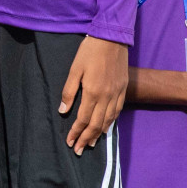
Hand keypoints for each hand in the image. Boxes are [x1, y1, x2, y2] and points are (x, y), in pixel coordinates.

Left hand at [60, 36, 128, 154]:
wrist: (112, 37)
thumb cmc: (90, 51)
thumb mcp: (75, 69)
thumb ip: (69, 91)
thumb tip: (63, 111)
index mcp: (93, 92)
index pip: (83, 119)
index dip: (76, 132)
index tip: (70, 142)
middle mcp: (107, 96)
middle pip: (96, 124)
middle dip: (87, 139)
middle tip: (79, 150)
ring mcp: (117, 93)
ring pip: (108, 120)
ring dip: (99, 134)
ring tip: (92, 143)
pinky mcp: (123, 89)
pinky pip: (117, 111)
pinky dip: (111, 122)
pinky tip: (106, 127)